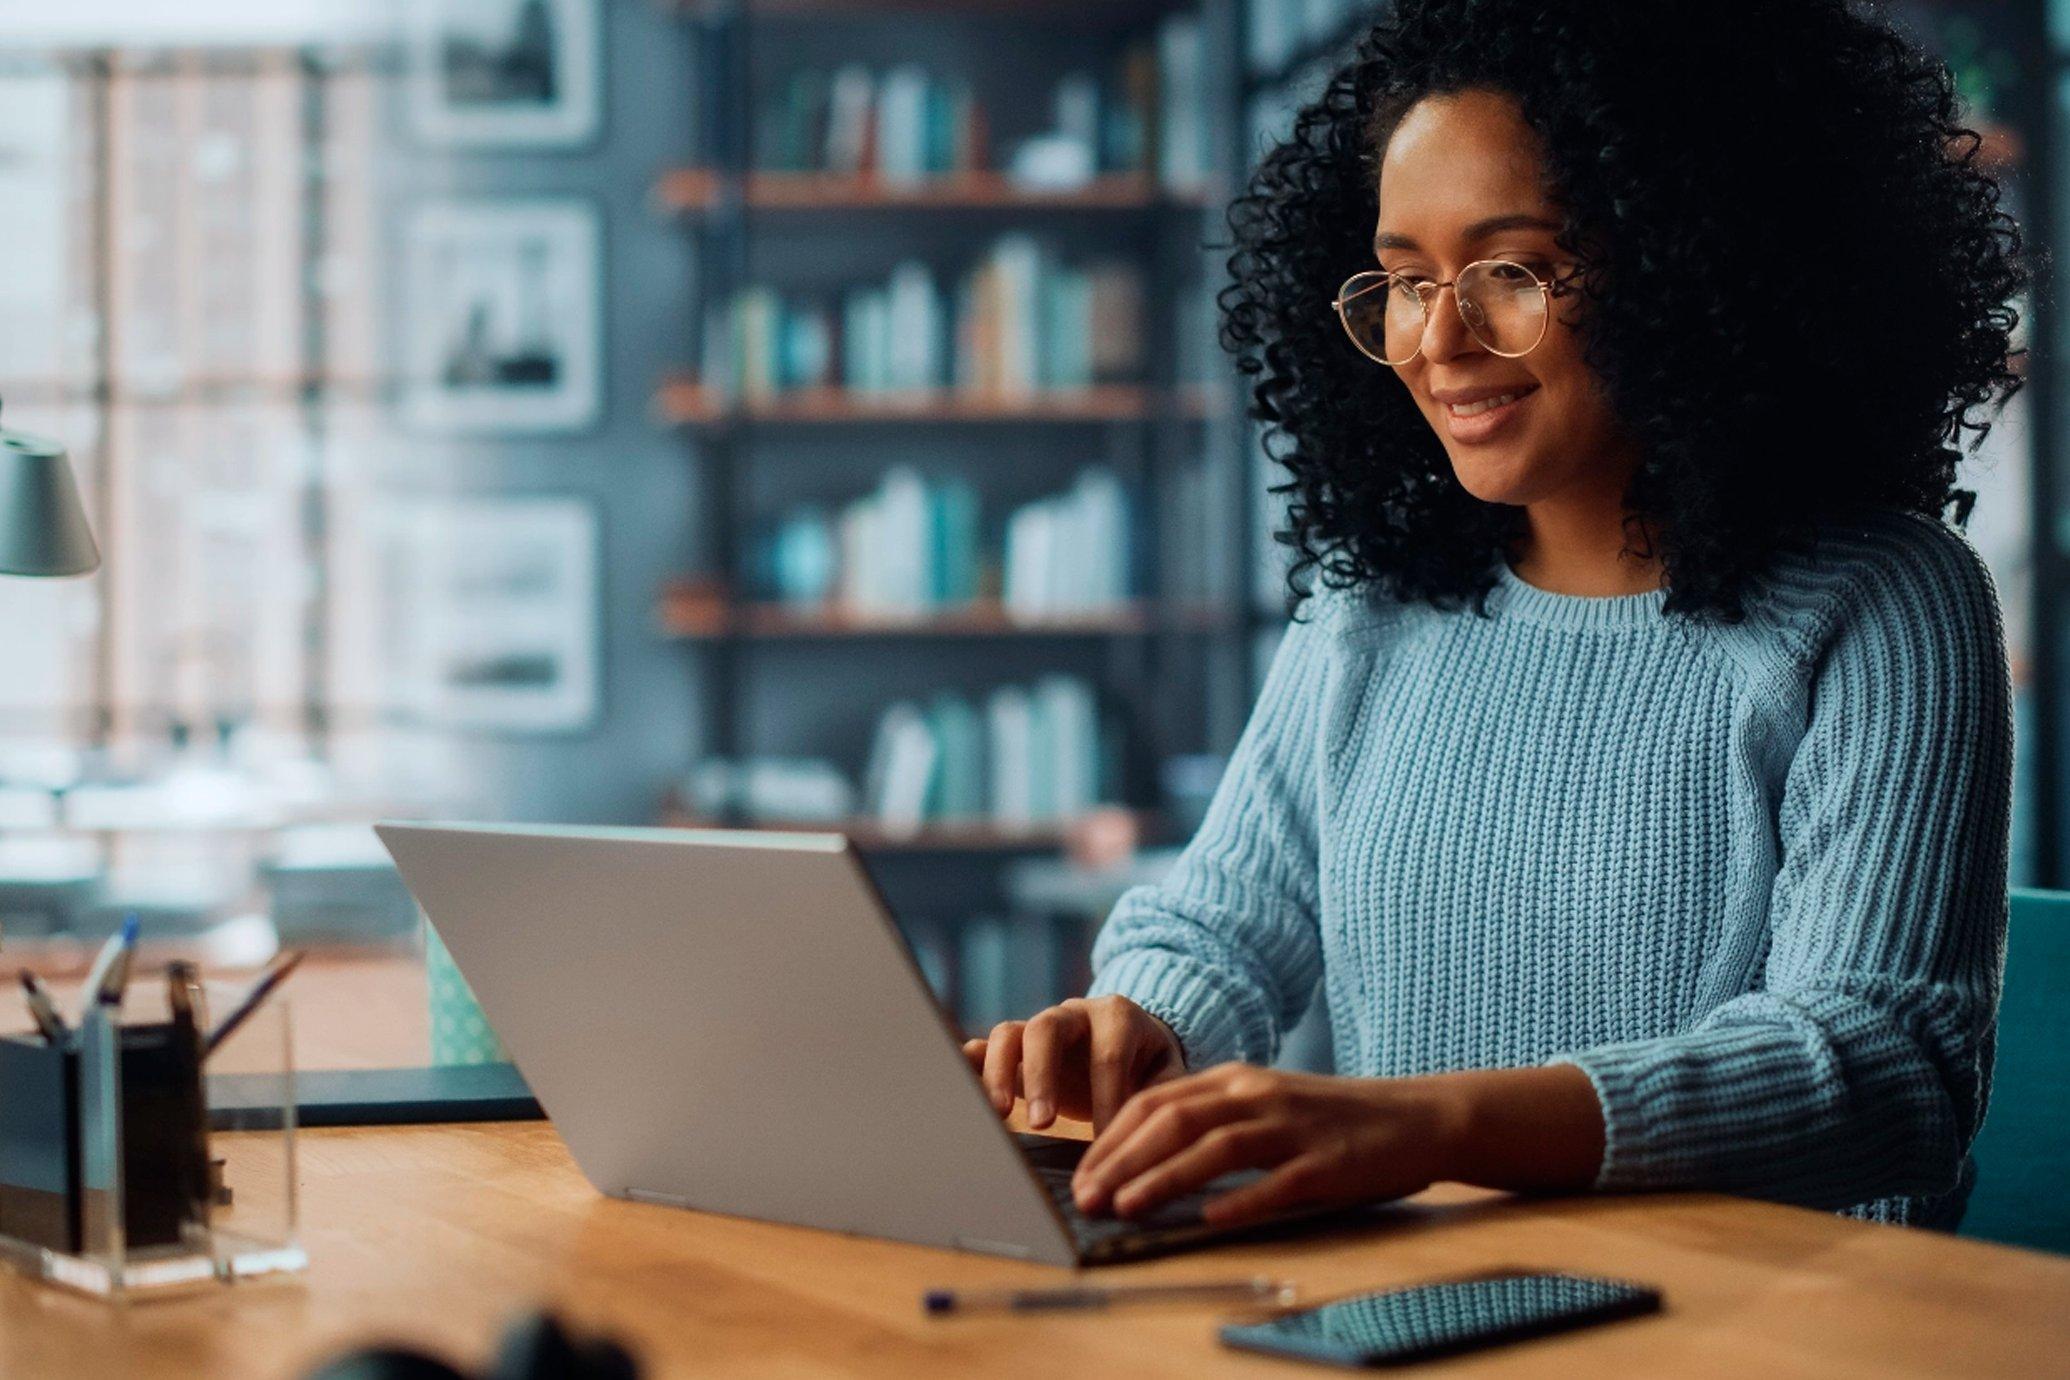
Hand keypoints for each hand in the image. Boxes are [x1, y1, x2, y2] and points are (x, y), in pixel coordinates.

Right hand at [960, 995, 1186, 1132]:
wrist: (1132, 1041)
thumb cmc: (1151, 1064)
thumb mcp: (1169, 1073)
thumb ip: (1162, 1093)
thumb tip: (1148, 1131)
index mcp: (1117, 1016)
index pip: (1108, 1055)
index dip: (1106, 1098)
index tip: (1105, 1143)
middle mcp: (1073, 1013)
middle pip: (1047, 1029)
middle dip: (1042, 1076)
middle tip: (1043, 1124)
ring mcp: (1039, 1026)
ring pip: (1009, 1034)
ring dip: (999, 1073)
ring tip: (998, 1115)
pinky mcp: (1015, 1047)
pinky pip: (985, 1047)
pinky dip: (969, 1064)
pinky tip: (958, 1089)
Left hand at [1068, 1064, 1469, 1227]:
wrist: (1414, 1117)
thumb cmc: (1328, 1119)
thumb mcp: (1263, 1103)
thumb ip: (1211, 1119)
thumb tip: (1143, 1153)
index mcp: (1235, 1079)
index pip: (1156, 1102)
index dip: (1113, 1137)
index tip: (1080, 1172)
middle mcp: (1257, 1095)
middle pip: (1174, 1121)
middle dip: (1122, 1160)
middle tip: (1086, 1196)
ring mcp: (1292, 1128)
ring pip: (1215, 1148)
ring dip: (1164, 1178)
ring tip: (1125, 1207)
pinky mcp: (1326, 1163)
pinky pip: (1277, 1183)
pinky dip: (1241, 1201)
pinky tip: (1210, 1219)